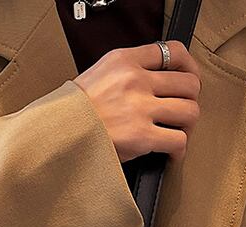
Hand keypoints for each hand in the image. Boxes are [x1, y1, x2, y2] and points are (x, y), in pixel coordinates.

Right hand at [74, 40, 201, 163]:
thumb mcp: (96, 76)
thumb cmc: (70, 113)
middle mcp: (136, 81)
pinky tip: (171, 154)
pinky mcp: (141, 137)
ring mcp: (140, 109)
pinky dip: (180, 150)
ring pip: (189, 111)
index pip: (172, 52)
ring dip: (188, 126)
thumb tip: (150, 83)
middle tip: (183, 113)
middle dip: (190, 100)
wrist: (55, 136)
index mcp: (124, 61)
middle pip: (188, 84)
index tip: (188, 80)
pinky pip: (177, 141)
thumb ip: (124, 74)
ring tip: (178, 134)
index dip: (188, 68)